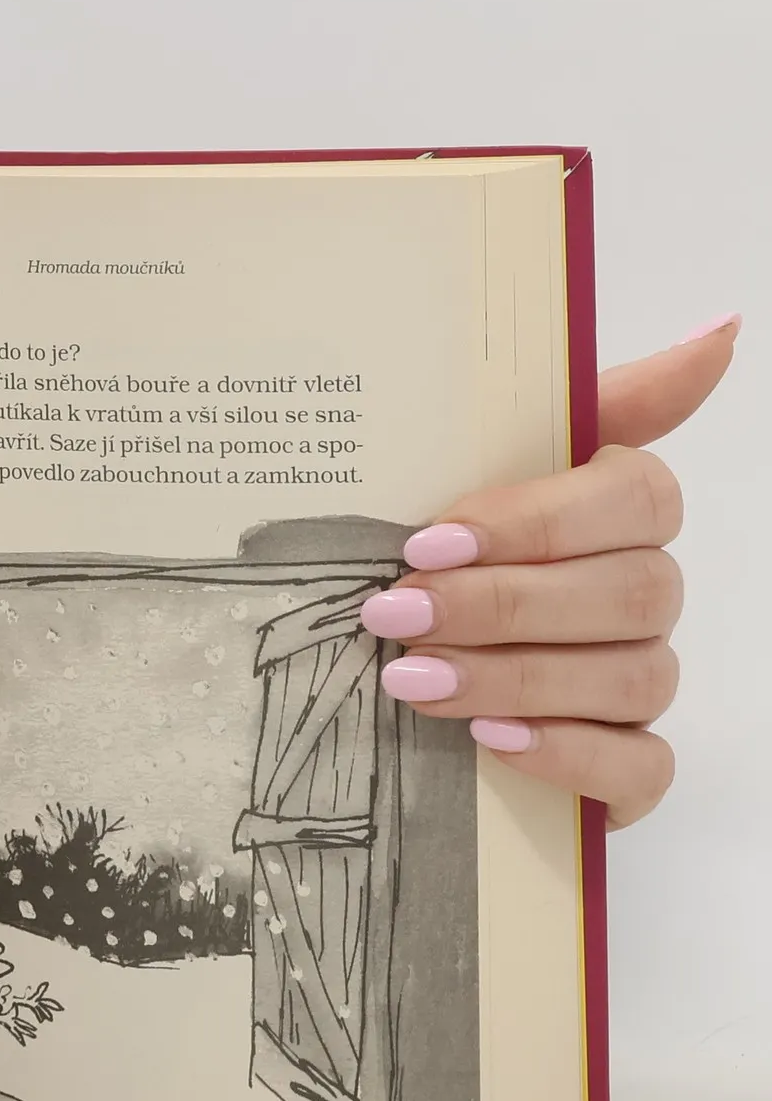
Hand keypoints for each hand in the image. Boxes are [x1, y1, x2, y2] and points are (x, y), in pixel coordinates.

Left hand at [363, 315, 738, 827]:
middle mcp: (641, 594)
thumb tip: (718, 333)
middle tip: (398, 615)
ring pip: (630, 678)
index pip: (634, 496)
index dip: (536, 521)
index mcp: (616, 511)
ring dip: (514, 677)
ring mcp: (639, 682)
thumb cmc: (434, 557)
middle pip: (629, 593)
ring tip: (412, 679)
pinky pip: (639, 766)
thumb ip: (573, 401)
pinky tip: (491, 740)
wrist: (382, 671)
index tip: (429, 540)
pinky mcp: (628, 767)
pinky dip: (567, 754)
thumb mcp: (464, 468)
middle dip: (501, 606)